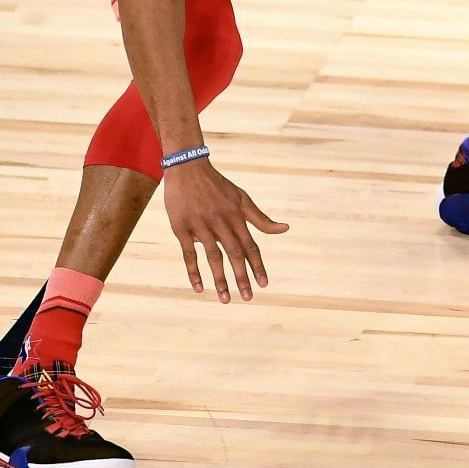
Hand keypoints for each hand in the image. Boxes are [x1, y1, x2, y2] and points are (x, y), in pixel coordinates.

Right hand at [162, 157, 288, 302]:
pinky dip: (194, 272)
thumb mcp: (242, 198)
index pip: (251, 246)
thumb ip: (261, 218)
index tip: (264, 284)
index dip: (258, 265)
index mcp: (236, 217)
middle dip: (243, 277)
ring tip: (226, 299)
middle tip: (248, 298)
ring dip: (220, 279)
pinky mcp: (182, 228)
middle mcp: (221, 223)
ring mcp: (201, 226)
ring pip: (213, 257)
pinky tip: (200, 288)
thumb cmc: (218, 186)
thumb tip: (286, 228)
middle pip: (235, 254)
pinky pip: (189, 254)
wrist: (188, 168)